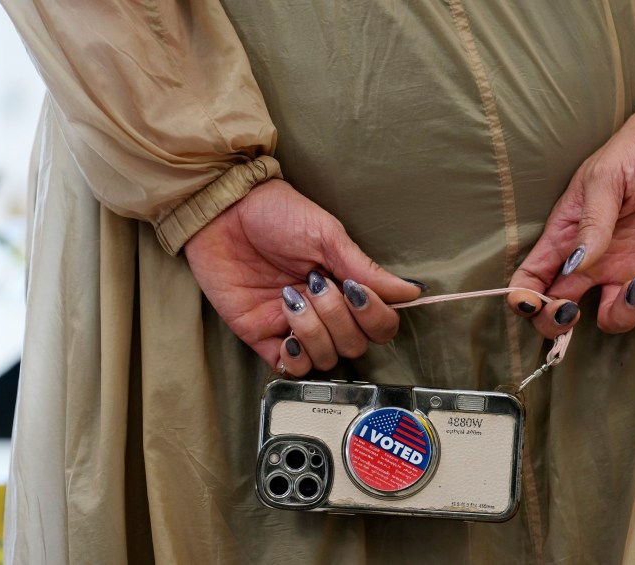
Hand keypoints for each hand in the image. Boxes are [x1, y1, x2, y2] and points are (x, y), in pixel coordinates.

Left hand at [184, 179, 420, 370]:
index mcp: (347, 286)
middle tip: (315, 285)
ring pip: (326, 358)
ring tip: (292, 299)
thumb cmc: (277, 213)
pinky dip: (294, 356)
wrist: (223, 211)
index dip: (374, 316)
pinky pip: (290, 368)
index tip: (355, 289)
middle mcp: (326, 311)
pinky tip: (285, 332)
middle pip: (355, 345)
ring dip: (314, 332)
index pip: (380, 324)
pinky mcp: (262, 336)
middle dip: (338, 318)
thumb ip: (366, 269)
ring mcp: (295, 326)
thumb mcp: (327, 235)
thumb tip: (411, 292)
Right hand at [508, 34, 634, 336]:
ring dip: (619, 317)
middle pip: (561, 309)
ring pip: (612, 319)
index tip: (531, 304)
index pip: (532, 277)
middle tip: (572, 311)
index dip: (524, 299)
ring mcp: (630, 269)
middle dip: (558, 324)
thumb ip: (591, 223)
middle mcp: (594, 261)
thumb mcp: (605, 178)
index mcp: (568, 236)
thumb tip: (576, 266)